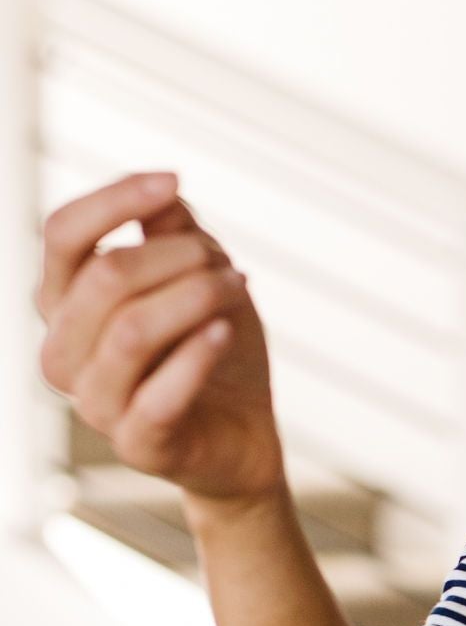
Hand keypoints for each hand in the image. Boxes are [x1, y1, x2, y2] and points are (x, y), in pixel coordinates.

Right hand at [37, 170, 287, 506]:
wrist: (243, 435)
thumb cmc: (208, 347)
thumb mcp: (198, 276)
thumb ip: (173, 232)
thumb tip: (163, 191)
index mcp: (64, 305)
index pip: (62, 236)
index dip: (114, 199)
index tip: (173, 180)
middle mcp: (63, 353)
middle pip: (104, 277)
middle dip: (176, 256)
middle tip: (227, 264)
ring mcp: (94, 403)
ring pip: (130, 331)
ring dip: (195, 297)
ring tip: (238, 287)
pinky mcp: (137, 445)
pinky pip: (158, 396)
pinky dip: (197, 355)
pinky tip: (225, 331)